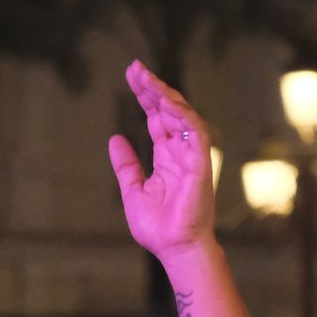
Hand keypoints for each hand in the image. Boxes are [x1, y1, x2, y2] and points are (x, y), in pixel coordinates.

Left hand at [108, 61, 215, 263]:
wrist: (174, 249)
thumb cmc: (158, 227)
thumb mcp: (133, 190)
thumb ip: (126, 165)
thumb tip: (115, 139)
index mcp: (166, 158)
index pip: (157, 118)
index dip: (146, 96)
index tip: (132, 76)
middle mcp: (181, 152)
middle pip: (168, 111)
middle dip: (152, 88)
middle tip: (135, 68)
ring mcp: (193, 156)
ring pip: (182, 115)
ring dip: (165, 95)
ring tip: (145, 79)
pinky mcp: (201, 163)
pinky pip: (195, 131)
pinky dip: (182, 114)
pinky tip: (165, 101)